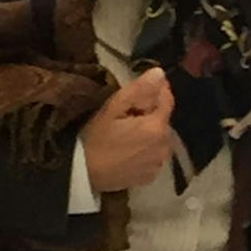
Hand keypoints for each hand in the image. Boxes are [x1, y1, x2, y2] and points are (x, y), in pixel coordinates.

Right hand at [80, 68, 175, 191]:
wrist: (83, 175)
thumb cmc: (95, 139)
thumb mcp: (112, 109)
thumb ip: (139, 90)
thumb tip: (160, 73)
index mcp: (157, 127)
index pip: (167, 101)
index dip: (158, 90)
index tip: (145, 85)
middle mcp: (164, 146)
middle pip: (163, 120)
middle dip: (150, 113)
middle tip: (127, 112)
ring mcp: (158, 163)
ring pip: (159, 138)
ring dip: (149, 131)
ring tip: (127, 131)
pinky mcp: (151, 176)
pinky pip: (153, 155)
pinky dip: (146, 149)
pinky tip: (129, 149)